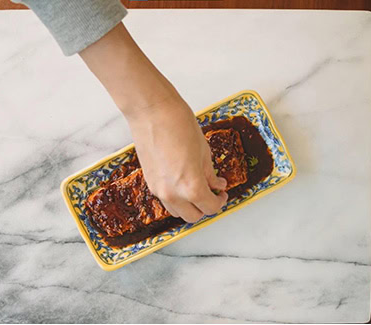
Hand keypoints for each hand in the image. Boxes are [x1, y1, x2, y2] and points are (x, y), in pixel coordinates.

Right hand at [126, 94, 227, 222]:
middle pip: (193, 216)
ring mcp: (158, 189)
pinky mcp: (149, 182)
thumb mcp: (203, 151)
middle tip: (212, 194)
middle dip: (205, 207)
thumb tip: (216, 184)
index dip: (219, 202)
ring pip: (177, 211)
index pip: (209, 207)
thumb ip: (209, 173)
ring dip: (189, 206)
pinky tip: (182, 183)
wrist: (151, 111)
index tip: (222, 193)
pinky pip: (165, 200)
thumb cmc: (178, 124)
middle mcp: (173, 194)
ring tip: (197, 189)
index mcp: (191, 187)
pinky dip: (176, 198)